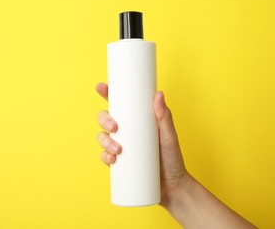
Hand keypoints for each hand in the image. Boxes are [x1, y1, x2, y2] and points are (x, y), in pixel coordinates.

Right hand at [95, 82, 190, 205]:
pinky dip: (104, 156)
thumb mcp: (170, 136)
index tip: (102, 87)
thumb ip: (165, 117)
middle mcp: (126, 132)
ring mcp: (121, 147)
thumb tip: (159, 94)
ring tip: (118, 150)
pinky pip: (105, 157)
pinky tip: (111, 159)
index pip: (119, 104)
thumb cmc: (172, 158)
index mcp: (137, 121)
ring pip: (102, 137)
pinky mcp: (119, 163)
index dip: (108, 94)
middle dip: (104, 119)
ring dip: (104, 140)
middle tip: (114, 127)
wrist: (173, 187)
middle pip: (105, 119)